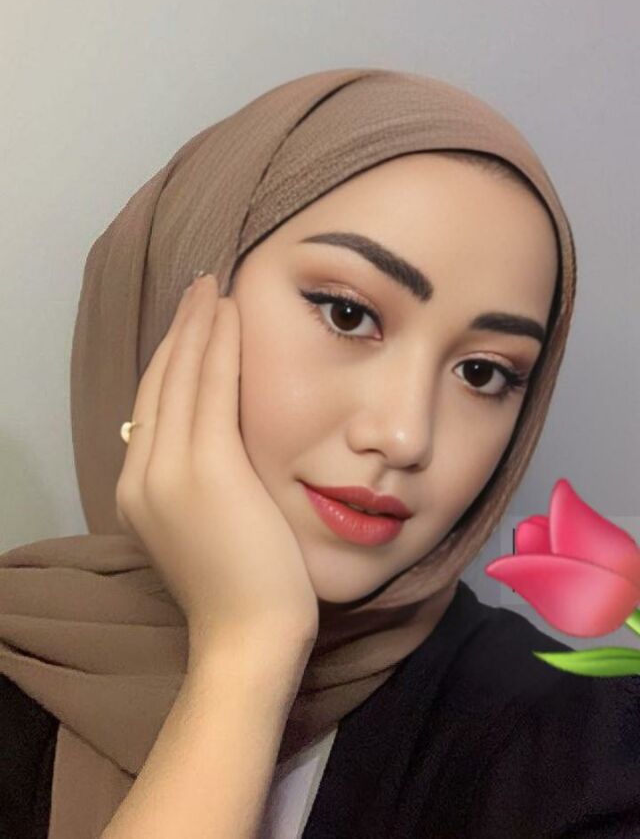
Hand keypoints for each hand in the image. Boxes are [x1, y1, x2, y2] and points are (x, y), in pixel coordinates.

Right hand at [115, 274, 318, 660]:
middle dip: (182, 329)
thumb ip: (198, 482)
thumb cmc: (243, 589)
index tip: (193, 324)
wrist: (248, 638)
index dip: (172, 358)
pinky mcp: (207, 467)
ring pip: (182, 376)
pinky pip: (213, 387)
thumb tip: (212, 442)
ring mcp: (168, 470)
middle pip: (160, 383)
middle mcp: (141, 474)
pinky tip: (231, 312)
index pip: (154, 405)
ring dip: (200, 324)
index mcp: (137, 490)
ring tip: (215, 287)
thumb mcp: (205, 526)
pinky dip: (220, 344)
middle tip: (202, 287)